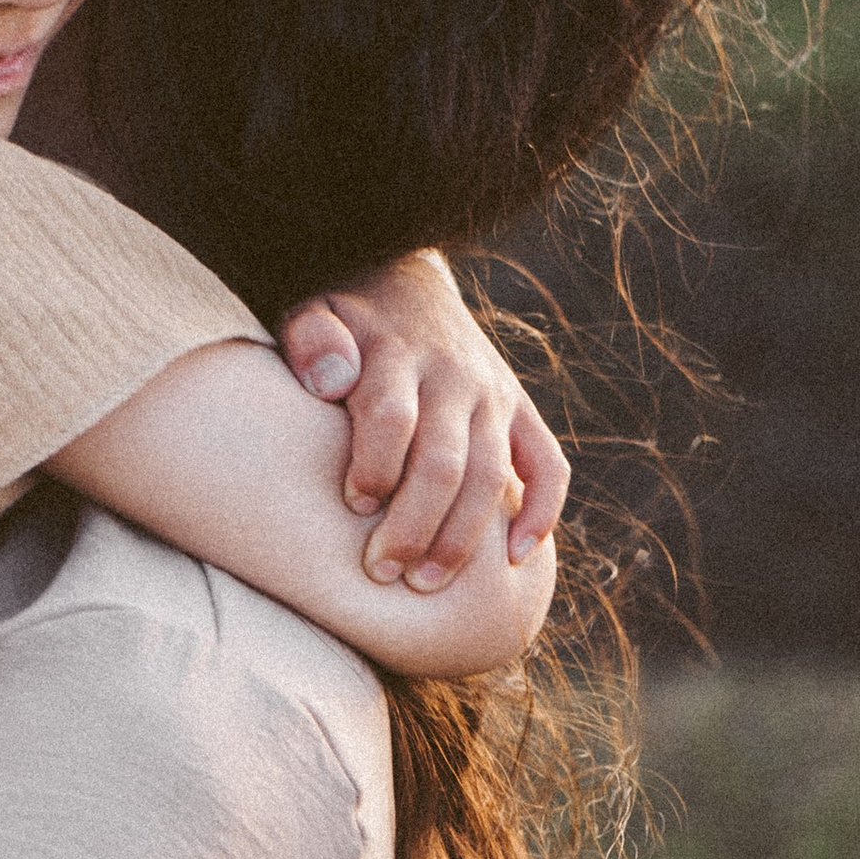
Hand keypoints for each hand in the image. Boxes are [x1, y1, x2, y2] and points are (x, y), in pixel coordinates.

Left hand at [277, 251, 566, 594]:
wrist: (399, 275)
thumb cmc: (340, 319)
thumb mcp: (310, 313)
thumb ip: (312, 342)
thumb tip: (333, 381)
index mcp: (396, 353)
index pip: (391, 416)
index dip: (373, 467)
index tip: (352, 504)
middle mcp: (453, 375)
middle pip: (443, 462)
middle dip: (413, 525)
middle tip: (381, 572)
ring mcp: (493, 395)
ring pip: (491, 476)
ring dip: (462, 537)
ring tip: (425, 583)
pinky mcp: (519, 410)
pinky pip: (549, 464)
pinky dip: (542, 511)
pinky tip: (516, 557)